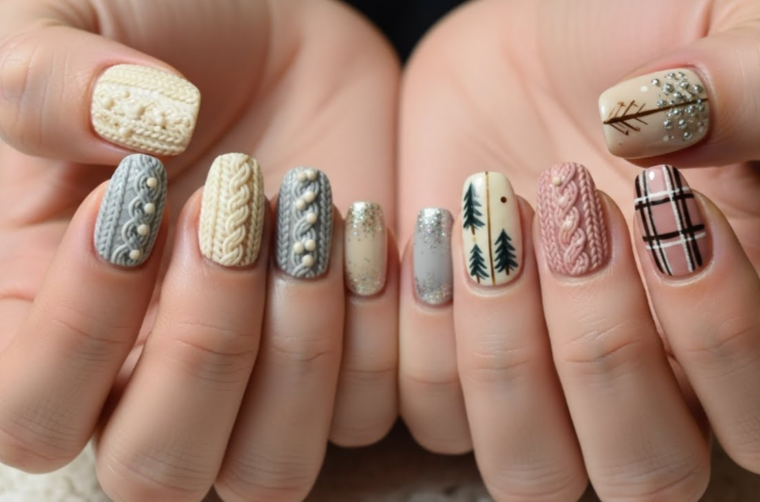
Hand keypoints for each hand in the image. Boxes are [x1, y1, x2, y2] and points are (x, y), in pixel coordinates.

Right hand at [0, 1, 398, 500]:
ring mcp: (250, 379)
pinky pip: (360, 415)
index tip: (131, 199)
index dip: (79, 330)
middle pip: (154, 471)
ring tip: (305, 221)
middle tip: (228, 213)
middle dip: (202, 349)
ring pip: (265, 472)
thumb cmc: (156, 30)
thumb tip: (121, 132)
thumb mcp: (65, 23)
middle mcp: (146, 373)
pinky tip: (363, 227)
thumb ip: (40, 81)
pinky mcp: (338, 361)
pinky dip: (371, 334)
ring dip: (294, 354)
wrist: (273, 34)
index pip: (31, 415)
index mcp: (45, 315)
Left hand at [397, 0, 759, 499]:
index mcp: (758, 317)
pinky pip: (432, 415)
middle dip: (600, 347)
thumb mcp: (737, 17)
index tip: (668, 202)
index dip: (723, 337)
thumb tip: (704, 128)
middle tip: (569, 202)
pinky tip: (434, 222)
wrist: (529, 38)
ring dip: (503, 356)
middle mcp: (656, 377)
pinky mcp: (459, 363)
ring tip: (491, 218)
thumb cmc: (642, 32)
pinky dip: (422, 332)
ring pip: (535, 474)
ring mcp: (548, 382)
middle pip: (650, 474)